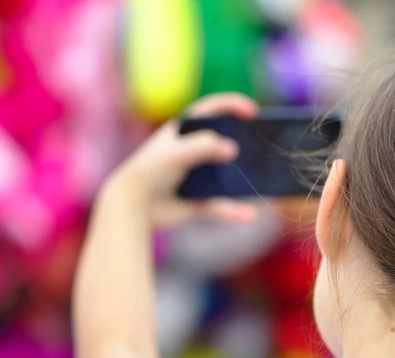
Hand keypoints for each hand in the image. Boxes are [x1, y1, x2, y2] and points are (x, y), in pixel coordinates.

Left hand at [111, 93, 258, 226]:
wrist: (133, 206)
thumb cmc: (150, 172)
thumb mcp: (177, 153)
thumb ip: (204, 146)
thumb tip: (233, 150)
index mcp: (181, 133)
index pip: (210, 111)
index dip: (231, 106)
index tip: (253, 111)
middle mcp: (189, 153)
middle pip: (221, 143)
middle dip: (242, 143)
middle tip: (261, 143)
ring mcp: (192, 178)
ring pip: (224, 176)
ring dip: (242, 178)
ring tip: (261, 177)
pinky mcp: (194, 202)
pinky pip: (219, 205)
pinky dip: (233, 210)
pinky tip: (249, 214)